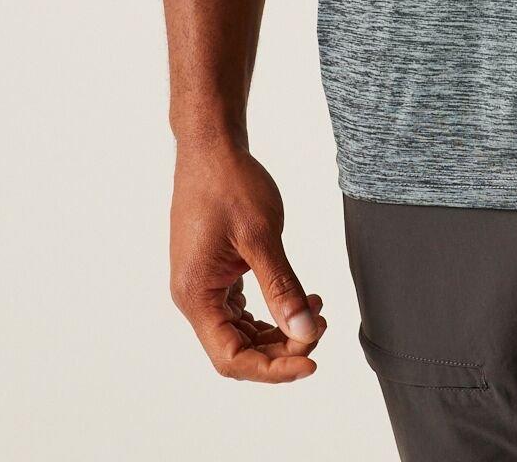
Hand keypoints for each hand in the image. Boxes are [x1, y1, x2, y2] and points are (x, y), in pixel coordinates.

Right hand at [170, 140, 329, 382]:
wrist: (211, 148)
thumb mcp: (261, 236)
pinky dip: (271, 309)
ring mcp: (203, 285)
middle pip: (238, 348)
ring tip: (317, 310)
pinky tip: (299, 297)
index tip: (311, 361)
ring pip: (241, 330)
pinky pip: (241, 308)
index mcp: (196, 295)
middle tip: (322, 325)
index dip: (272, 368)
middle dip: (282, 346)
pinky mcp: (215, 271)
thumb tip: (305, 332)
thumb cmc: (230, 184)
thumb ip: (282, 287)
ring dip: (279, 328)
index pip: (231, 357)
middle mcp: (194, 297)